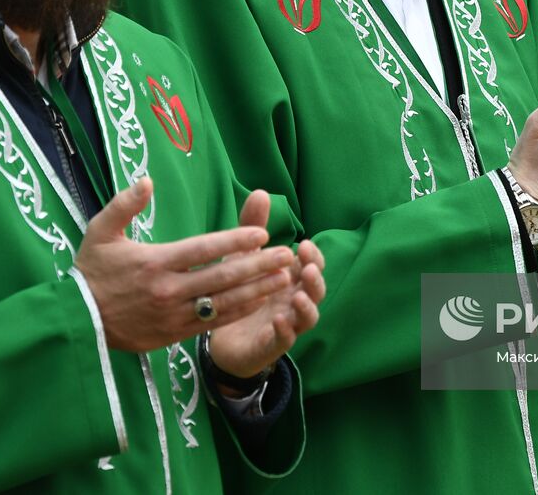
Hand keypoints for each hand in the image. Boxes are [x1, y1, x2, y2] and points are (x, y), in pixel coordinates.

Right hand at [75, 179, 296, 352]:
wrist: (75, 322)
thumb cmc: (90, 272)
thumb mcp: (100, 232)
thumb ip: (124, 204)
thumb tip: (147, 181)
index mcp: (154, 262)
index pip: (204, 250)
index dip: (235, 241)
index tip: (261, 233)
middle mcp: (168, 290)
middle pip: (222, 277)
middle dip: (258, 265)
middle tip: (286, 255)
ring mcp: (173, 315)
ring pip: (223, 303)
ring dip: (256, 290)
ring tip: (284, 278)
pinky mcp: (173, 334)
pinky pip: (213, 323)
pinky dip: (238, 312)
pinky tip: (259, 302)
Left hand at [208, 191, 325, 381]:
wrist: (221, 334)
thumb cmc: (240, 289)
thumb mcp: (243, 256)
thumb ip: (253, 227)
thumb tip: (261, 192)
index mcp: (291, 279)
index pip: (312, 265)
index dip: (314, 257)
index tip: (304, 245)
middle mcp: (294, 300)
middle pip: (316, 290)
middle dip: (316, 279)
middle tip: (308, 268)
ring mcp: (288, 323)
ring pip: (309, 316)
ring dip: (308, 306)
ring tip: (298, 296)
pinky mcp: (272, 344)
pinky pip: (284, 340)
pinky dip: (286, 331)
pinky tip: (279, 321)